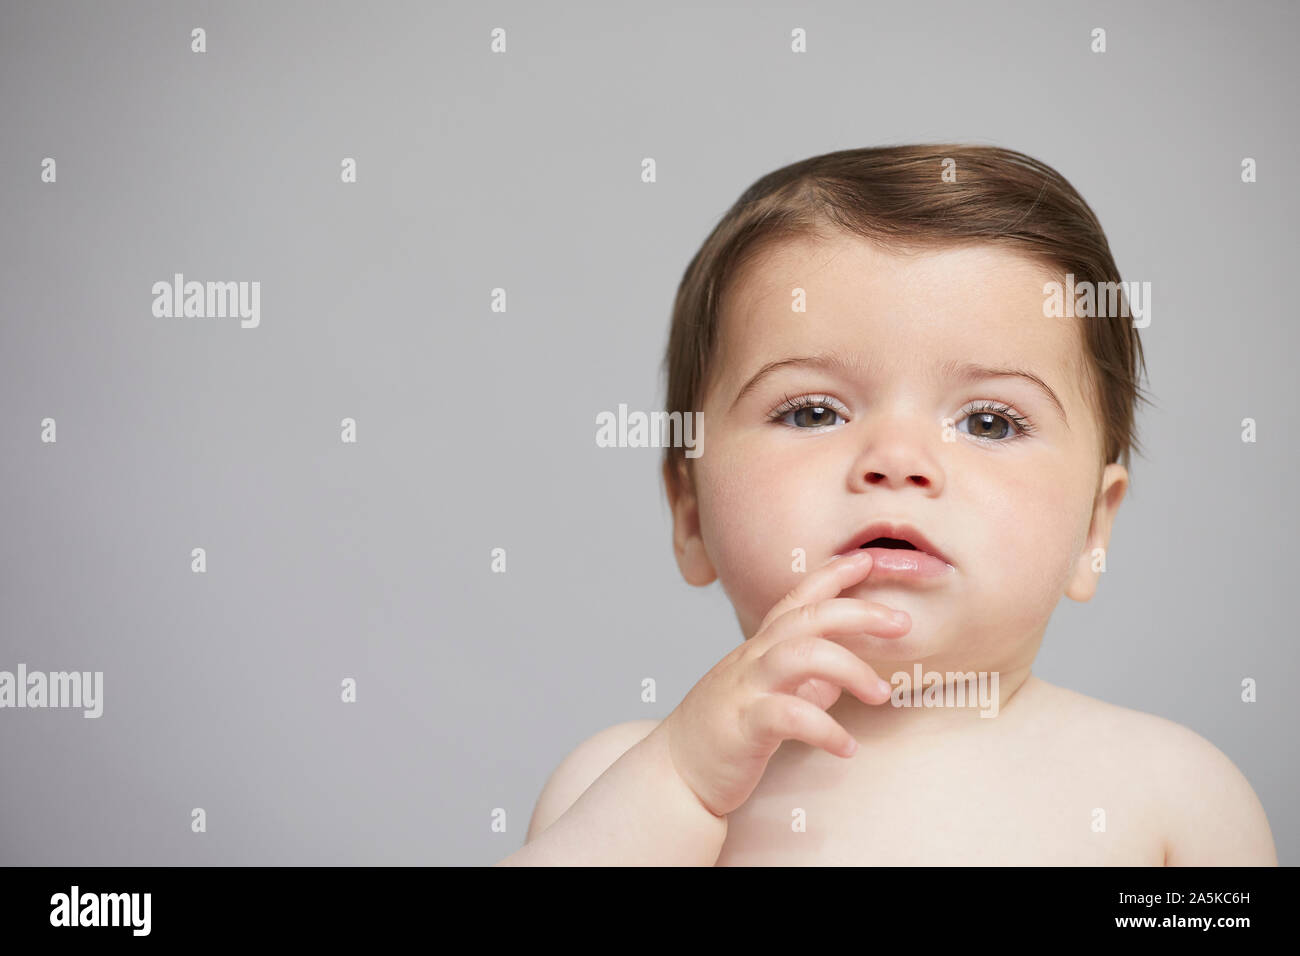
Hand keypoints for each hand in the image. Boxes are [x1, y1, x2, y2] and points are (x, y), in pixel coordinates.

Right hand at [654, 550, 908, 816]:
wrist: (676, 774)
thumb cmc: (725, 734)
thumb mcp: (767, 696)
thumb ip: (803, 683)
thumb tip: (841, 679)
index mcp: (760, 648)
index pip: (797, 597)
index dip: (833, 574)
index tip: (869, 559)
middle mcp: (752, 659)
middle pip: (808, 617)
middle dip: (859, 611)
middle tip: (903, 622)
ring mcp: (745, 688)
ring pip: (801, 655)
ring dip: (851, 669)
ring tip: (883, 694)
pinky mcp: (743, 725)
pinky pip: (789, 716)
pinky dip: (826, 729)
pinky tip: (848, 748)